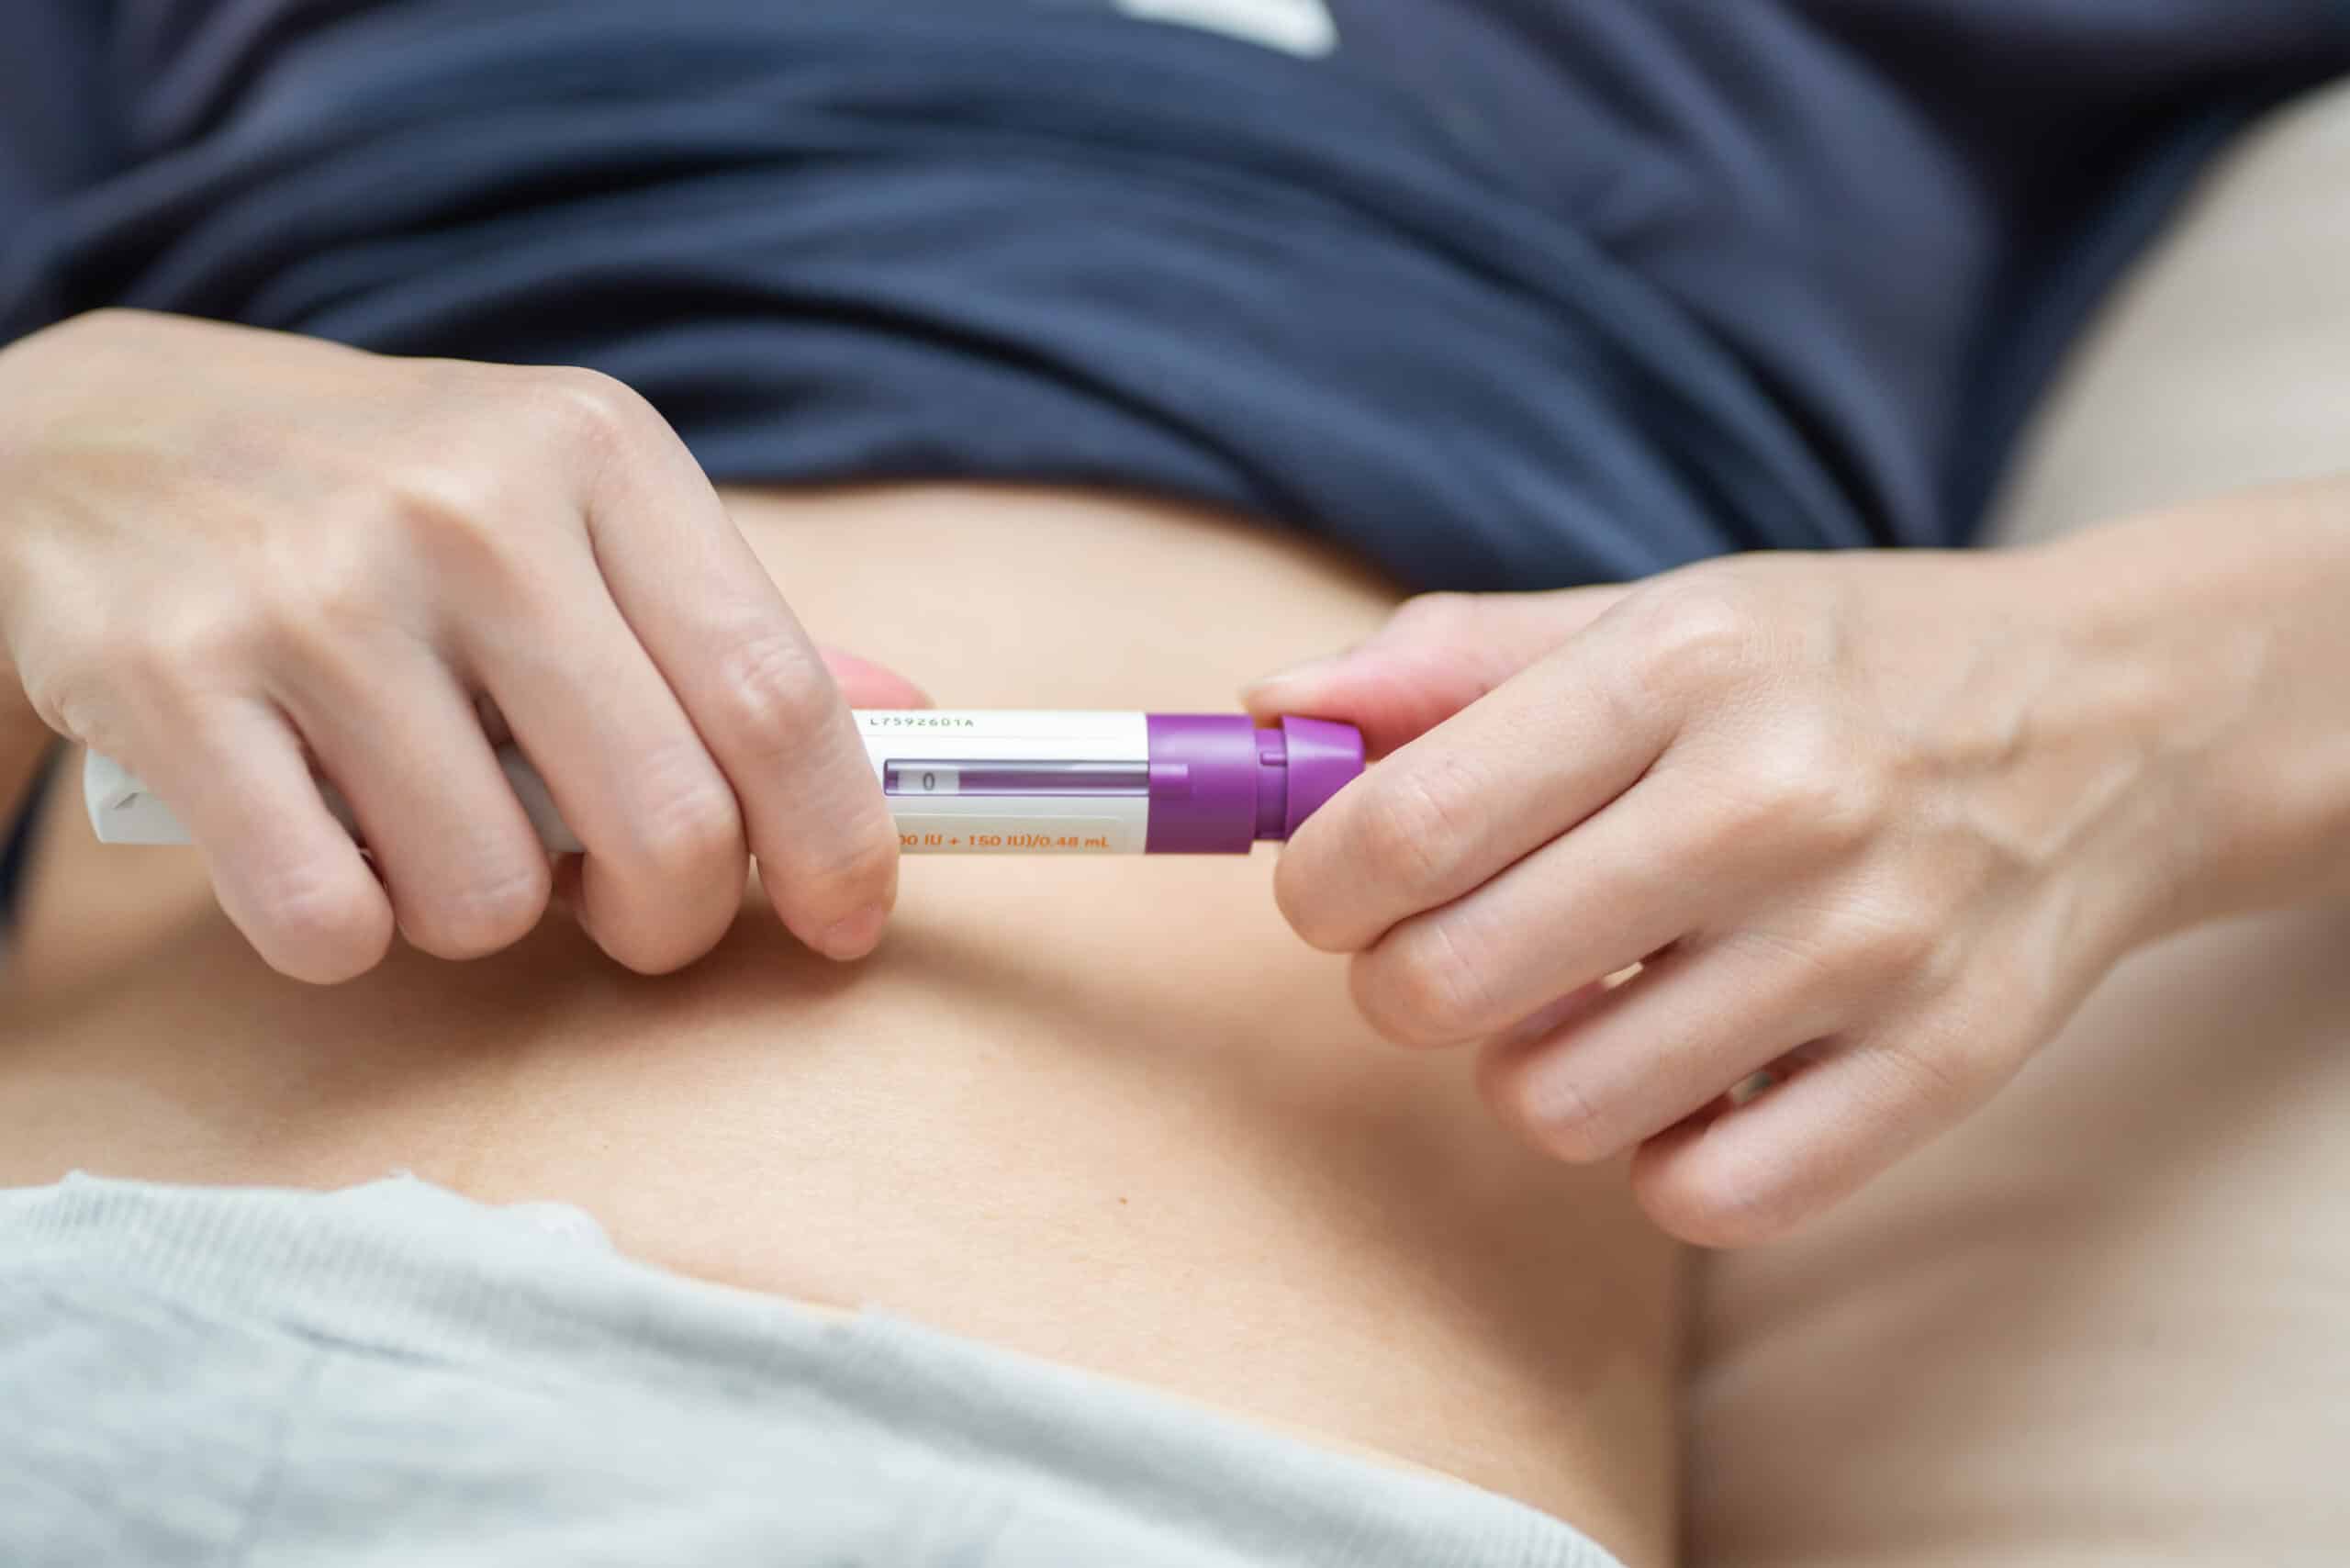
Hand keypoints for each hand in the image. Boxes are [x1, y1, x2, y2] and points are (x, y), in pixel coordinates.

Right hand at [0, 310, 920, 982]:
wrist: (94, 440)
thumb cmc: (386, 503)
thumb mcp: (568, 507)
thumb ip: (723, 625)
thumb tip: (905, 725)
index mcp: (600, 454)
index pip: (779, 696)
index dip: (838, 846)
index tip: (844, 924)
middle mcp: (470, 506)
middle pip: (669, 823)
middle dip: (671, 920)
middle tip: (627, 912)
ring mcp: (315, 590)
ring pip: (493, 896)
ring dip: (485, 912)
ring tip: (432, 822)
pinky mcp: (172, 677)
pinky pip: (330, 921)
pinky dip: (346, 929)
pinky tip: (322, 840)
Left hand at [1246, 549, 2190, 1244]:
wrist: (2116, 720)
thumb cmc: (1837, 666)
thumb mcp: (1658, 613)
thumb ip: (1453, 659)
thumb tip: (1271, 709)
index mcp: (1680, 669)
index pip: (1408, 824)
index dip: (1320, 886)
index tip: (1334, 892)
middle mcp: (1776, 804)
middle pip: (1454, 983)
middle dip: (1399, 986)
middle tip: (1442, 951)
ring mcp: (1868, 947)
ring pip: (1557, 1108)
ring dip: (1525, 1072)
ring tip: (1580, 1002)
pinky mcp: (1940, 1067)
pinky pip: (1707, 1199)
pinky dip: (1656, 1157)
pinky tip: (1681, 1075)